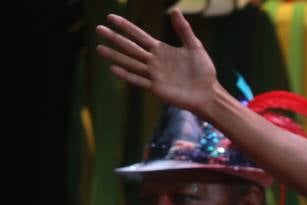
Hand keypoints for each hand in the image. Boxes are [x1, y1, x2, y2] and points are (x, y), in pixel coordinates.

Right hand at [96, 9, 219, 115]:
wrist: (208, 93)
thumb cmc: (203, 71)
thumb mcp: (195, 46)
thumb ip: (183, 29)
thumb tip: (175, 9)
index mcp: (161, 50)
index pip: (139, 35)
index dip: (125, 26)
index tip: (110, 17)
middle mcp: (154, 61)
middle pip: (130, 47)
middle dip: (115, 38)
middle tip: (98, 28)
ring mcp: (154, 75)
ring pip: (130, 63)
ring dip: (114, 56)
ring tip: (99, 48)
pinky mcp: (157, 88)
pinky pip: (138, 80)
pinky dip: (126, 75)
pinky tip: (113, 69)